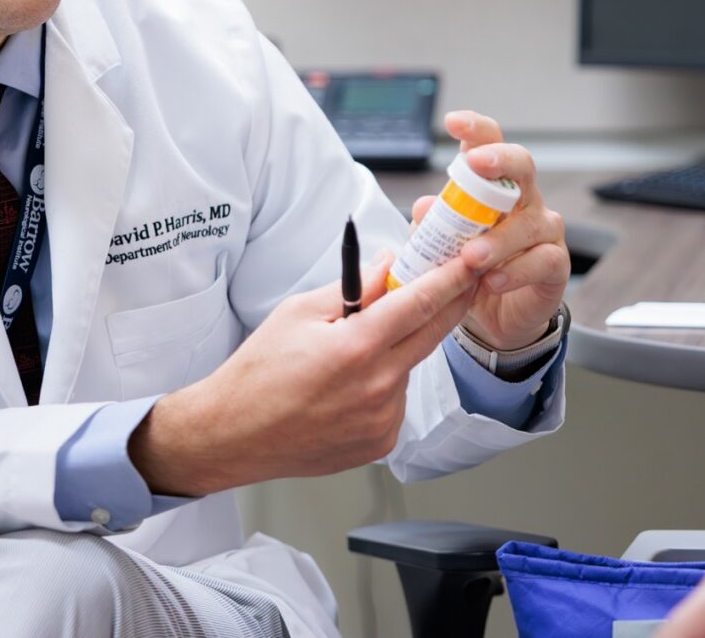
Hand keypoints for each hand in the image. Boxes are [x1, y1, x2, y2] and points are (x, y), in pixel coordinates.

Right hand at [130, 250, 478, 496]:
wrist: (233, 436)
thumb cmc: (257, 374)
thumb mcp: (298, 313)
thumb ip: (352, 289)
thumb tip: (388, 264)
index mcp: (356, 349)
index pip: (419, 304)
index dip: (451, 278)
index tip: (471, 260)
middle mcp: (376, 388)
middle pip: (432, 334)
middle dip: (450, 303)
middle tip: (462, 280)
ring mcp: (381, 421)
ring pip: (410, 367)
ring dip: (400, 350)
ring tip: (355, 353)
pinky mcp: (380, 444)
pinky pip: (397, 400)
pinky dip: (385, 385)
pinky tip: (349, 387)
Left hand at [410, 110, 568, 351]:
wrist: (496, 315)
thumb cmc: (471, 269)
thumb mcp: (443, 247)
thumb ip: (433, 227)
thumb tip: (422, 207)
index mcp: (494, 187)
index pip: (489, 145)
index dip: (475, 129)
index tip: (453, 122)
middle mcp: (524, 200)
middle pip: (522, 165)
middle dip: (499, 160)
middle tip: (475, 163)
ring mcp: (544, 230)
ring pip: (529, 222)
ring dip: (497, 239)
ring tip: (471, 257)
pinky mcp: (556, 263)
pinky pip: (542, 260)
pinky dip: (515, 271)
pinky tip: (493, 281)